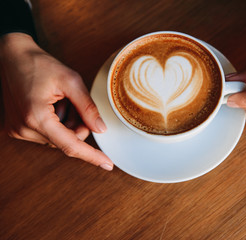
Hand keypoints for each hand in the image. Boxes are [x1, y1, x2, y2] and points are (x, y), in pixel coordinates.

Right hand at [0, 33, 112, 170]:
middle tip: (74, 102)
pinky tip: (52, 104)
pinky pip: (47, 134)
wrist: (10, 56)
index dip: (92, 156)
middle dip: (78, 125)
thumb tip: (101, 129)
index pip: (71, 145)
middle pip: (66, 141)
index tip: (108, 164)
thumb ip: (87, 107)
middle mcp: (23, 129)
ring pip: (58, 139)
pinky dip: (57, 123)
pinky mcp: (16, 128)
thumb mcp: (70, 80)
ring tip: (59, 100)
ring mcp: (17, 130)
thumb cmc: (38, 64)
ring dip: (67, 123)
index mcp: (36, 118)